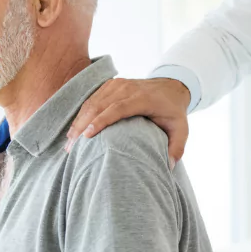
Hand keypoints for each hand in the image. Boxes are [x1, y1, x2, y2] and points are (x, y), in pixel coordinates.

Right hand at [65, 78, 190, 165]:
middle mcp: (127, 88)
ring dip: (78, 121)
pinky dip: (81, 114)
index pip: (118, 108)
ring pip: (92, 102)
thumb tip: (169, 167)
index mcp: (143, 98)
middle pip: (99, 105)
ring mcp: (117, 85)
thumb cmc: (173, 111)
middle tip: (71, 147)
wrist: (171, 87)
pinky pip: (91, 99)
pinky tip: (74, 130)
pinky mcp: (110, 85)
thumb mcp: (181, 129)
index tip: (87, 135)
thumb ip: (177, 147)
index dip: (101, 120)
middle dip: (83, 125)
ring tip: (69, 143)